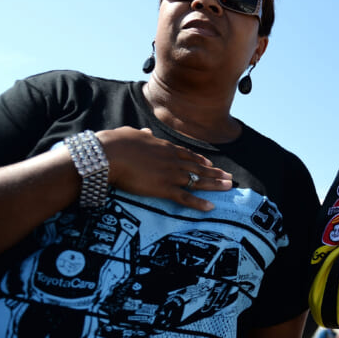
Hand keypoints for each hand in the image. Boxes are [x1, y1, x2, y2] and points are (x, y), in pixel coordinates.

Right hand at [97, 127, 232, 210]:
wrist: (109, 154)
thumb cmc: (115, 143)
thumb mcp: (130, 134)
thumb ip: (140, 134)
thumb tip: (144, 131)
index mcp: (163, 146)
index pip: (186, 154)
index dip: (200, 160)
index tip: (211, 164)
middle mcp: (171, 160)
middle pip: (197, 167)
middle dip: (215, 173)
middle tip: (229, 177)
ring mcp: (170, 174)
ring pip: (197, 180)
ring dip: (214, 185)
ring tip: (229, 187)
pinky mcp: (164, 188)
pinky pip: (185, 198)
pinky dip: (199, 203)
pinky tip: (211, 207)